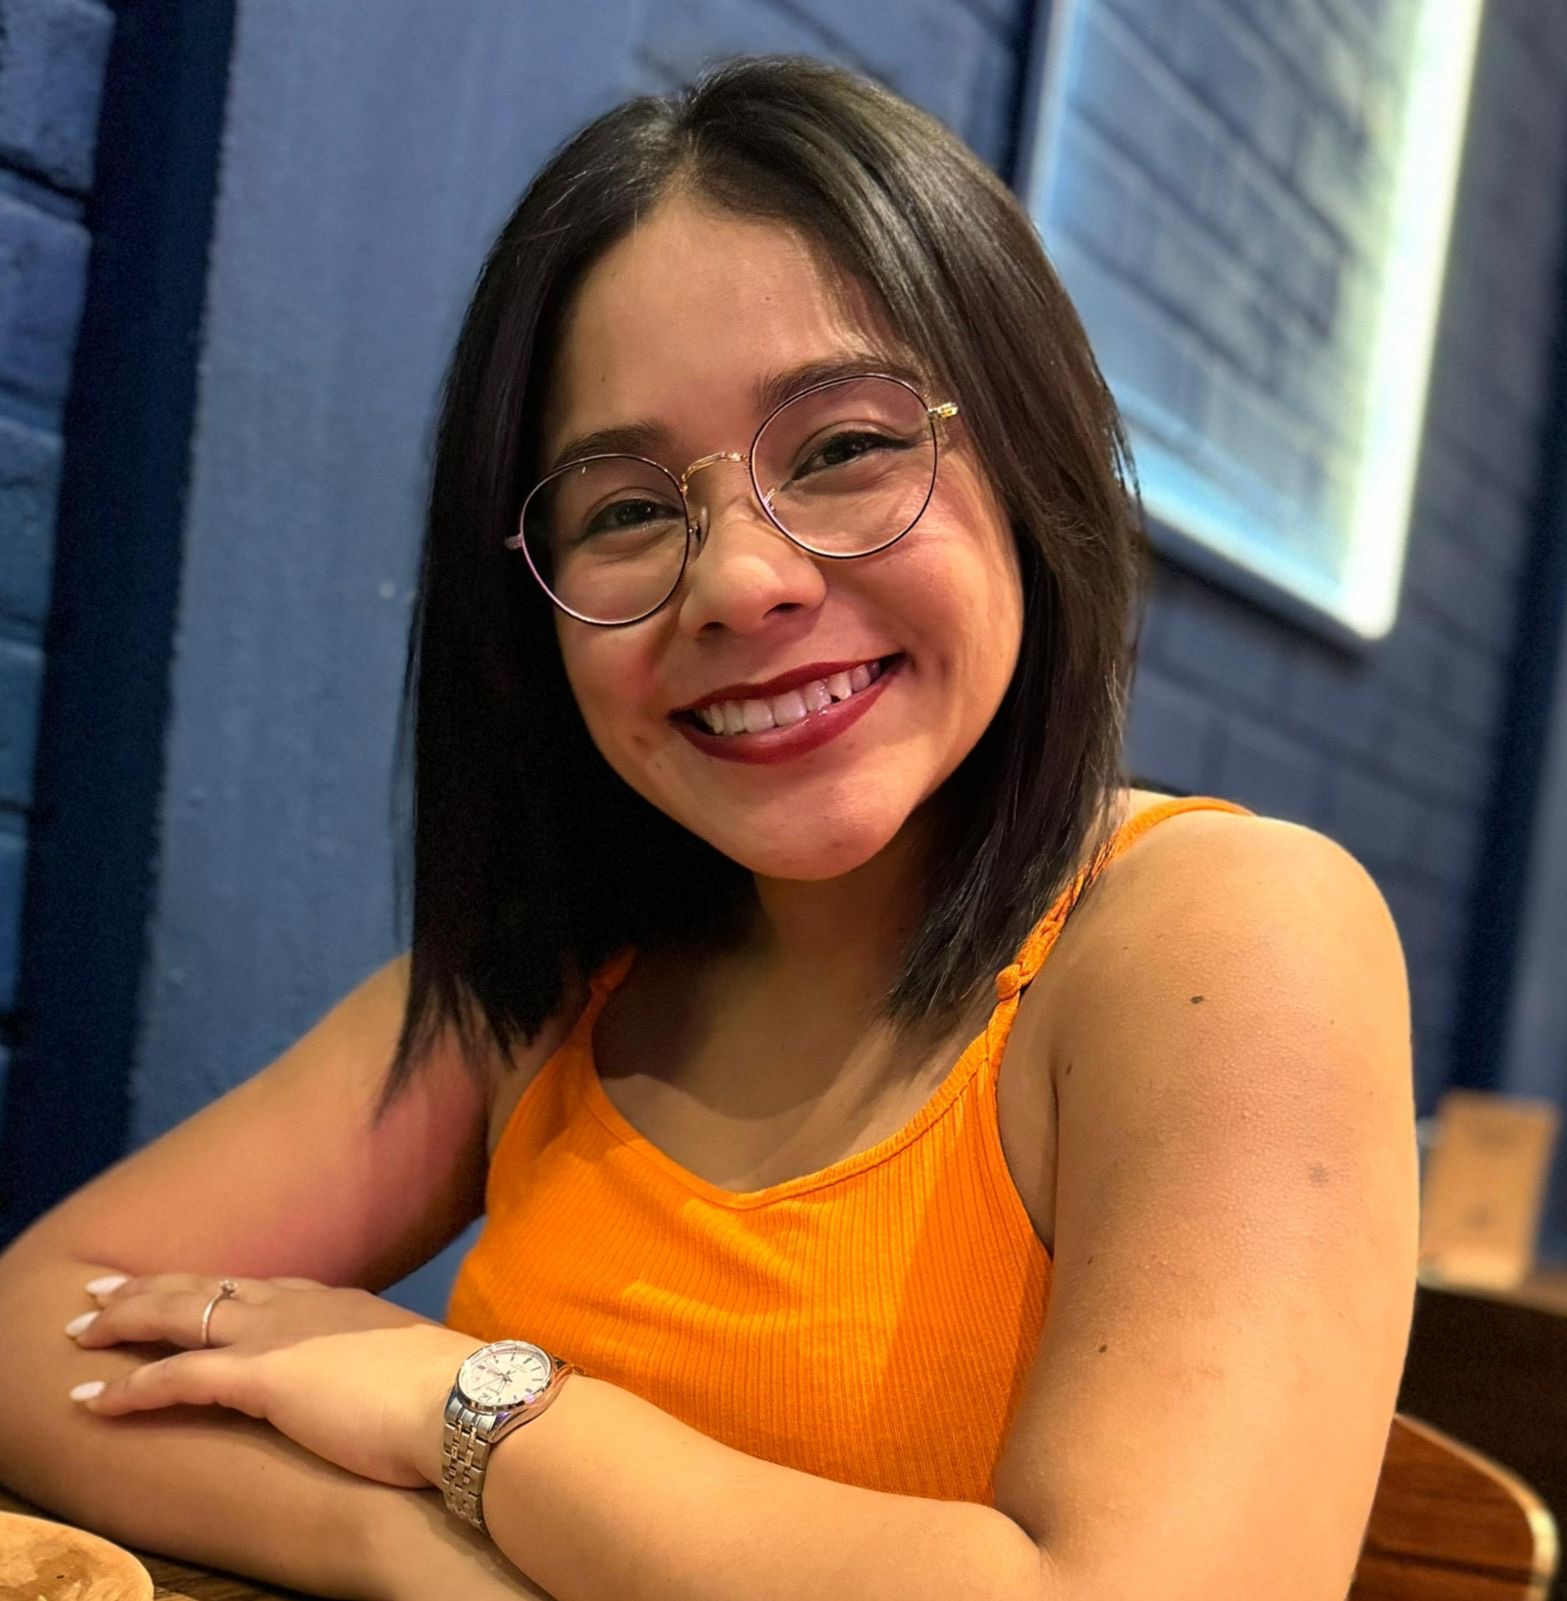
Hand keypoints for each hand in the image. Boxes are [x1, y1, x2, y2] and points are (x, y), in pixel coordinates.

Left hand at [66, 1272, 479, 1489]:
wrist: (462, 1397)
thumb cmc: (449, 1390)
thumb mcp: (408, 1361)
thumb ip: (381, 1360)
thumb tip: (387, 1377)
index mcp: (337, 1302)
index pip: (259, 1286)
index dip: (213, 1287)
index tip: (185, 1286)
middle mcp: (300, 1305)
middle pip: (209, 1286)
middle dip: (150, 1288)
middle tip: (102, 1291)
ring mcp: (278, 1335)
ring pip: (181, 1314)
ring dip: (125, 1321)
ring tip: (81, 1331)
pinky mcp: (261, 1376)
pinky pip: (176, 1377)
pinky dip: (128, 1387)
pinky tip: (93, 1399)